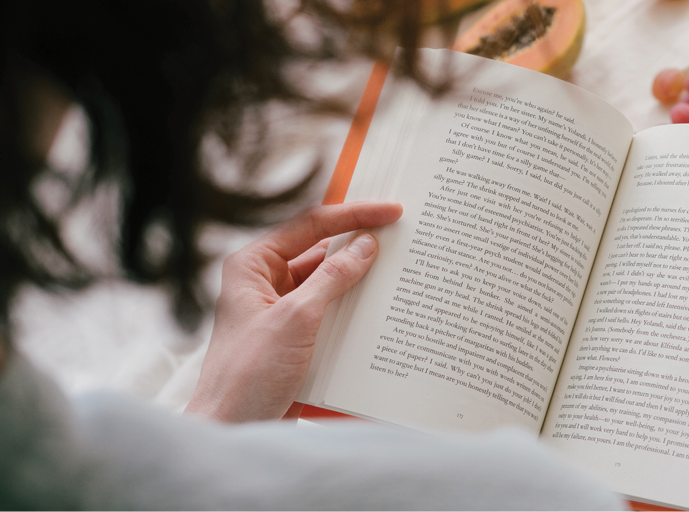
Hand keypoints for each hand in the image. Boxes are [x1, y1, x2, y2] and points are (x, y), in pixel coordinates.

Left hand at [184, 201, 402, 421]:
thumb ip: (332, 278)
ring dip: (360, 279)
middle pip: (320, 251)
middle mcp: (265, 283)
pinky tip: (383, 309)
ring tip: (399, 270)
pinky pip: (331, 312)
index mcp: (253, 266)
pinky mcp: (296, 337)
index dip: (352, 215)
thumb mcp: (296, 319)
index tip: (390, 211)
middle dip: (358, 245)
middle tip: (401, 235)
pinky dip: (355, 309)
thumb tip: (366, 246)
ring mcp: (281, 311)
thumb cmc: (248, 374)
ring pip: (328, 283)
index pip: (308, 226)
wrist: (233, 428)